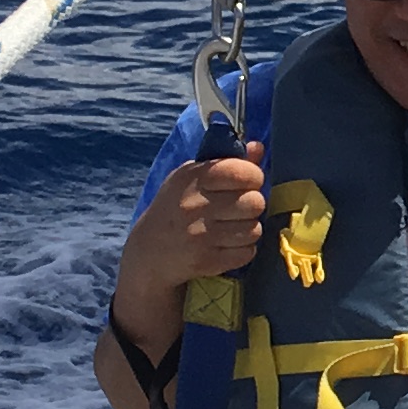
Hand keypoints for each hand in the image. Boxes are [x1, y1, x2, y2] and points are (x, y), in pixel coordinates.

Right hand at [121, 143, 266, 300]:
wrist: (149, 251)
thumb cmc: (176, 207)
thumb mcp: (193, 178)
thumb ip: (228, 162)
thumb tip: (259, 147)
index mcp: (192, 178)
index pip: (240, 171)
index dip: (253, 176)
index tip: (247, 182)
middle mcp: (194, 205)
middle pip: (255, 202)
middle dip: (253, 205)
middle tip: (239, 208)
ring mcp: (200, 235)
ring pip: (254, 229)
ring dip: (248, 228)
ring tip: (232, 227)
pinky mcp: (207, 261)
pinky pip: (248, 252)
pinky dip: (243, 249)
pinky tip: (227, 244)